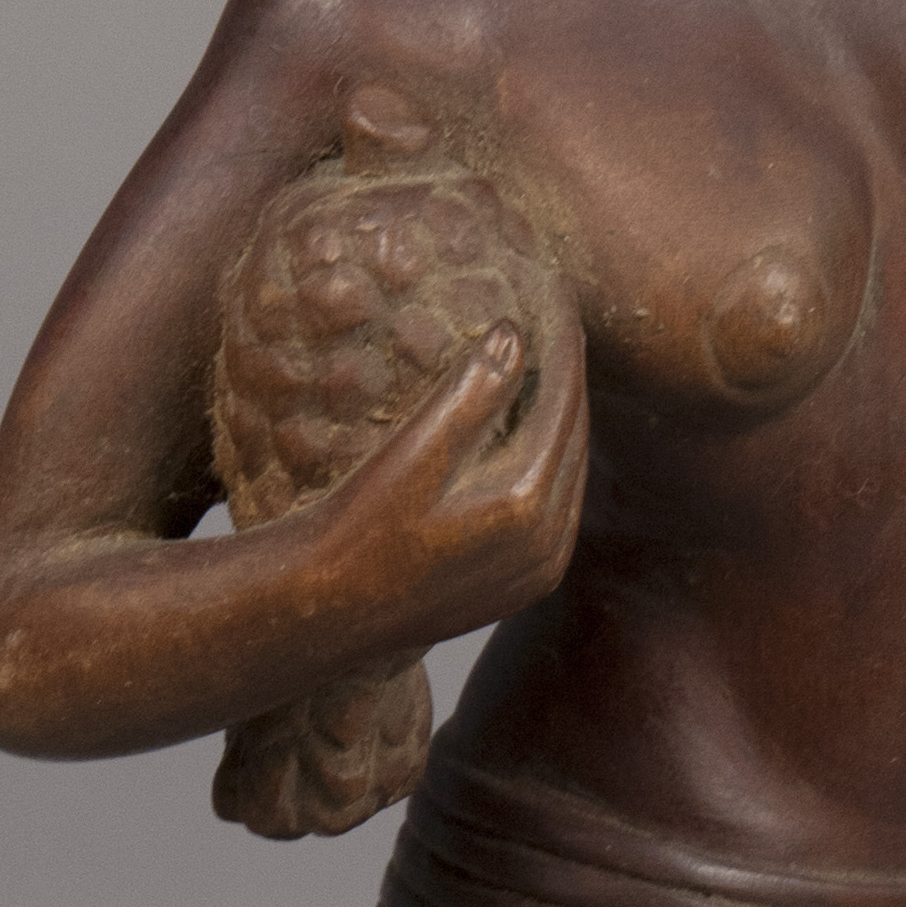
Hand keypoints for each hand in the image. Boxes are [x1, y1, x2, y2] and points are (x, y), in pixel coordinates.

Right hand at [293, 311, 587, 652]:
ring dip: (562, 420)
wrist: (330, 607)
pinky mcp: (529, 583)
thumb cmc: (359, 526)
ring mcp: (542, 568)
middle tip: (561, 325)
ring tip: (548, 368)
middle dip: (567, 379)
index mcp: (526, 503)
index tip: (558, 299)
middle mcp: (548, 542)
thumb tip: (517, 334)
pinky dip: (549, 462)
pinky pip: (556, 506)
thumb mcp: (413, 449)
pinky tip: (530, 433)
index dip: (560, 346)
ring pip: (569, 471)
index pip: (563, 402)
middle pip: (575, 436)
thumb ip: (471, 392)